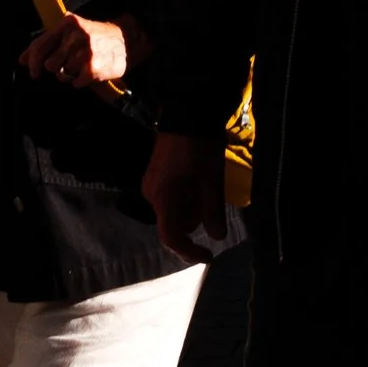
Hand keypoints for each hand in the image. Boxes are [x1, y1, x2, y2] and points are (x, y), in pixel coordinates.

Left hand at [21, 13, 137, 88]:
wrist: (126, 40)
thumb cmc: (95, 35)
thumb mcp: (72, 30)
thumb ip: (47, 42)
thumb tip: (22, 60)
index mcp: (67, 23)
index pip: (40, 45)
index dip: (32, 62)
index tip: (32, 72)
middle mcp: (75, 36)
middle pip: (50, 64)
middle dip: (57, 67)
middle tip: (68, 63)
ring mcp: (85, 52)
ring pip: (63, 74)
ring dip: (70, 74)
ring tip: (82, 64)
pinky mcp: (93, 68)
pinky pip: (76, 82)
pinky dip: (81, 80)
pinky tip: (89, 71)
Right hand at [144, 128, 224, 261]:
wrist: (186, 110)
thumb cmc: (199, 147)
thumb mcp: (211, 180)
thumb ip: (212, 211)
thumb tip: (217, 237)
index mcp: (163, 199)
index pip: (171, 237)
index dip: (189, 252)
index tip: (208, 255)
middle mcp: (151, 195)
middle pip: (173, 223)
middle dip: (195, 222)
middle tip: (214, 204)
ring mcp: (150, 183)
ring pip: (172, 210)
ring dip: (191, 208)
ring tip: (209, 187)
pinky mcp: (154, 173)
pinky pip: (169, 197)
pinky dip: (185, 197)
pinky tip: (199, 182)